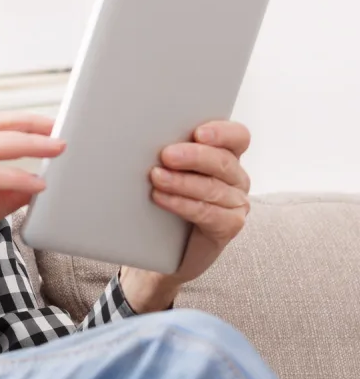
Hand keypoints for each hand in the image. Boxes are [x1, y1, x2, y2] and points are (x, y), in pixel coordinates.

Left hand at [144, 119, 251, 287]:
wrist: (165, 246)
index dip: (221, 132)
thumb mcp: (169, 170)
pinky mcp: (230, 225)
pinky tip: (162, 198)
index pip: (237, 136)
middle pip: (223, 161)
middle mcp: (236, 177)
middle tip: (166, 155)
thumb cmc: (166, 199)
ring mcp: (236, 202)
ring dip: (182, 182)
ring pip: (213, 188)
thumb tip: (141, 137)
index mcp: (227, 155)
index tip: (198, 133)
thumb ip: (169, 153)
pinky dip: (183, 204)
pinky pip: (208, 213)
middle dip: (193, 156)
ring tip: (156, 177)